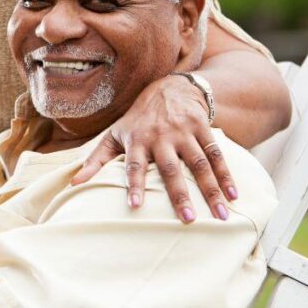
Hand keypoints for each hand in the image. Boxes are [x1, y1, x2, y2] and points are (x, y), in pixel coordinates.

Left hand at [69, 74, 236, 223]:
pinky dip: (226, 174)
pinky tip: (234, 194)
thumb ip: (96, 160)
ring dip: (211, 189)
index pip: (133, 166)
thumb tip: (73, 184)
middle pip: (170, 169)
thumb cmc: (138, 119)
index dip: (133, 185)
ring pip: (198, 164)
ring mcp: (183, 132)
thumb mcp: (115, 135)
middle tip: (188, 220)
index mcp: (137, 140)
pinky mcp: (202, 127)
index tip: (134, 207)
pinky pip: (216, 153)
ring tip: (220, 215)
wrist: (169, 87)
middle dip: (179, 195)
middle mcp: (160, 136)